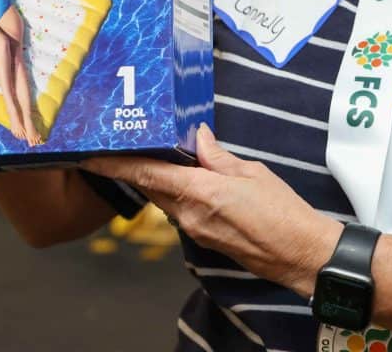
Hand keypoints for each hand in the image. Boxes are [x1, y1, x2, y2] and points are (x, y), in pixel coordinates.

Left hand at [83, 124, 341, 294]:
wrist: (300, 254)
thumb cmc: (283, 212)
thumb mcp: (252, 173)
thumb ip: (218, 156)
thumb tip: (198, 137)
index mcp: (201, 193)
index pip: (147, 174)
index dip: (116, 164)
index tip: (91, 155)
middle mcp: (190, 215)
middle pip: (149, 186)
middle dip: (132, 167)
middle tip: (117, 144)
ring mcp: (195, 230)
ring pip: (163, 199)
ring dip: (153, 179)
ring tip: (149, 153)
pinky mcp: (203, 238)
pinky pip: (178, 210)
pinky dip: (172, 192)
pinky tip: (180, 177)